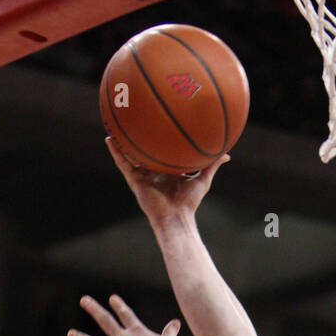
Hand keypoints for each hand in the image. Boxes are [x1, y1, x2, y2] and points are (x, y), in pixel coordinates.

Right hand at [106, 136, 229, 226]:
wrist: (176, 217)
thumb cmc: (189, 202)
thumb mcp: (202, 179)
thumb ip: (212, 165)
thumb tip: (226, 155)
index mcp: (166, 171)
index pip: (161, 153)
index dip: (159, 141)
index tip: (157, 124)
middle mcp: (152, 172)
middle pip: (143, 152)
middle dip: (138, 138)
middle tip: (134, 119)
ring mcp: (142, 176)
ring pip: (129, 156)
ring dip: (122, 142)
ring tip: (114, 125)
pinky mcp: (134, 181)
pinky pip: (123, 163)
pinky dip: (116, 151)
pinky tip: (109, 138)